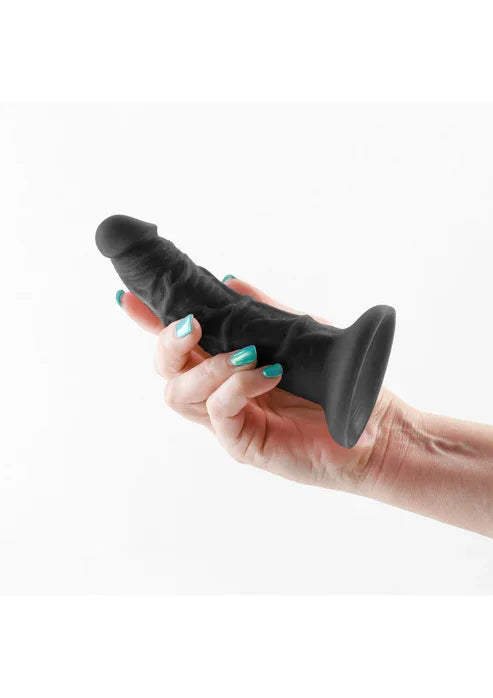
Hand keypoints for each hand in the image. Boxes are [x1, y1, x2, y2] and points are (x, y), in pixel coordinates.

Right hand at [118, 277, 397, 493]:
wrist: (377, 430)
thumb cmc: (339, 385)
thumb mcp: (297, 335)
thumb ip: (261, 313)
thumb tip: (229, 280)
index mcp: (227, 369)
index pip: (179, 345)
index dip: (148, 322)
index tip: (128, 296)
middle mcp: (220, 396)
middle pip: (165, 371)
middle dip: (167, 342)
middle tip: (192, 324)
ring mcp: (229, 423)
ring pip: (180, 394)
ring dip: (209, 365)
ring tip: (247, 354)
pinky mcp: (244, 445)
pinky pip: (218, 412)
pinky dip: (237, 385)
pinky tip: (267, 374)